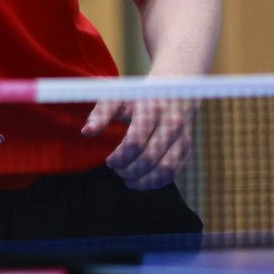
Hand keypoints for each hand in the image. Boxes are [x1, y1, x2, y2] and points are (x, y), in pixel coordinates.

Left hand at [81, 98, 197, 189]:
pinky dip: (156, 182)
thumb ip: (100, 114)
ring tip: (128, 179)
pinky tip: (141, 181)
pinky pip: (174, 172)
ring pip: (165, 169)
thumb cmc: (137, 97)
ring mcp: (182, 137)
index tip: (109, 162)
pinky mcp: (186, 149)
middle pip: (149, 158)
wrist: (172, 91)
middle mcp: (171, 123)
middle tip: (117, 171)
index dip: (120, 157)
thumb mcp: (117, 98)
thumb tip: (86, 133)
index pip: (135, 142)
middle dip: (129, 170)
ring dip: (144, 181)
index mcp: (151, 109)